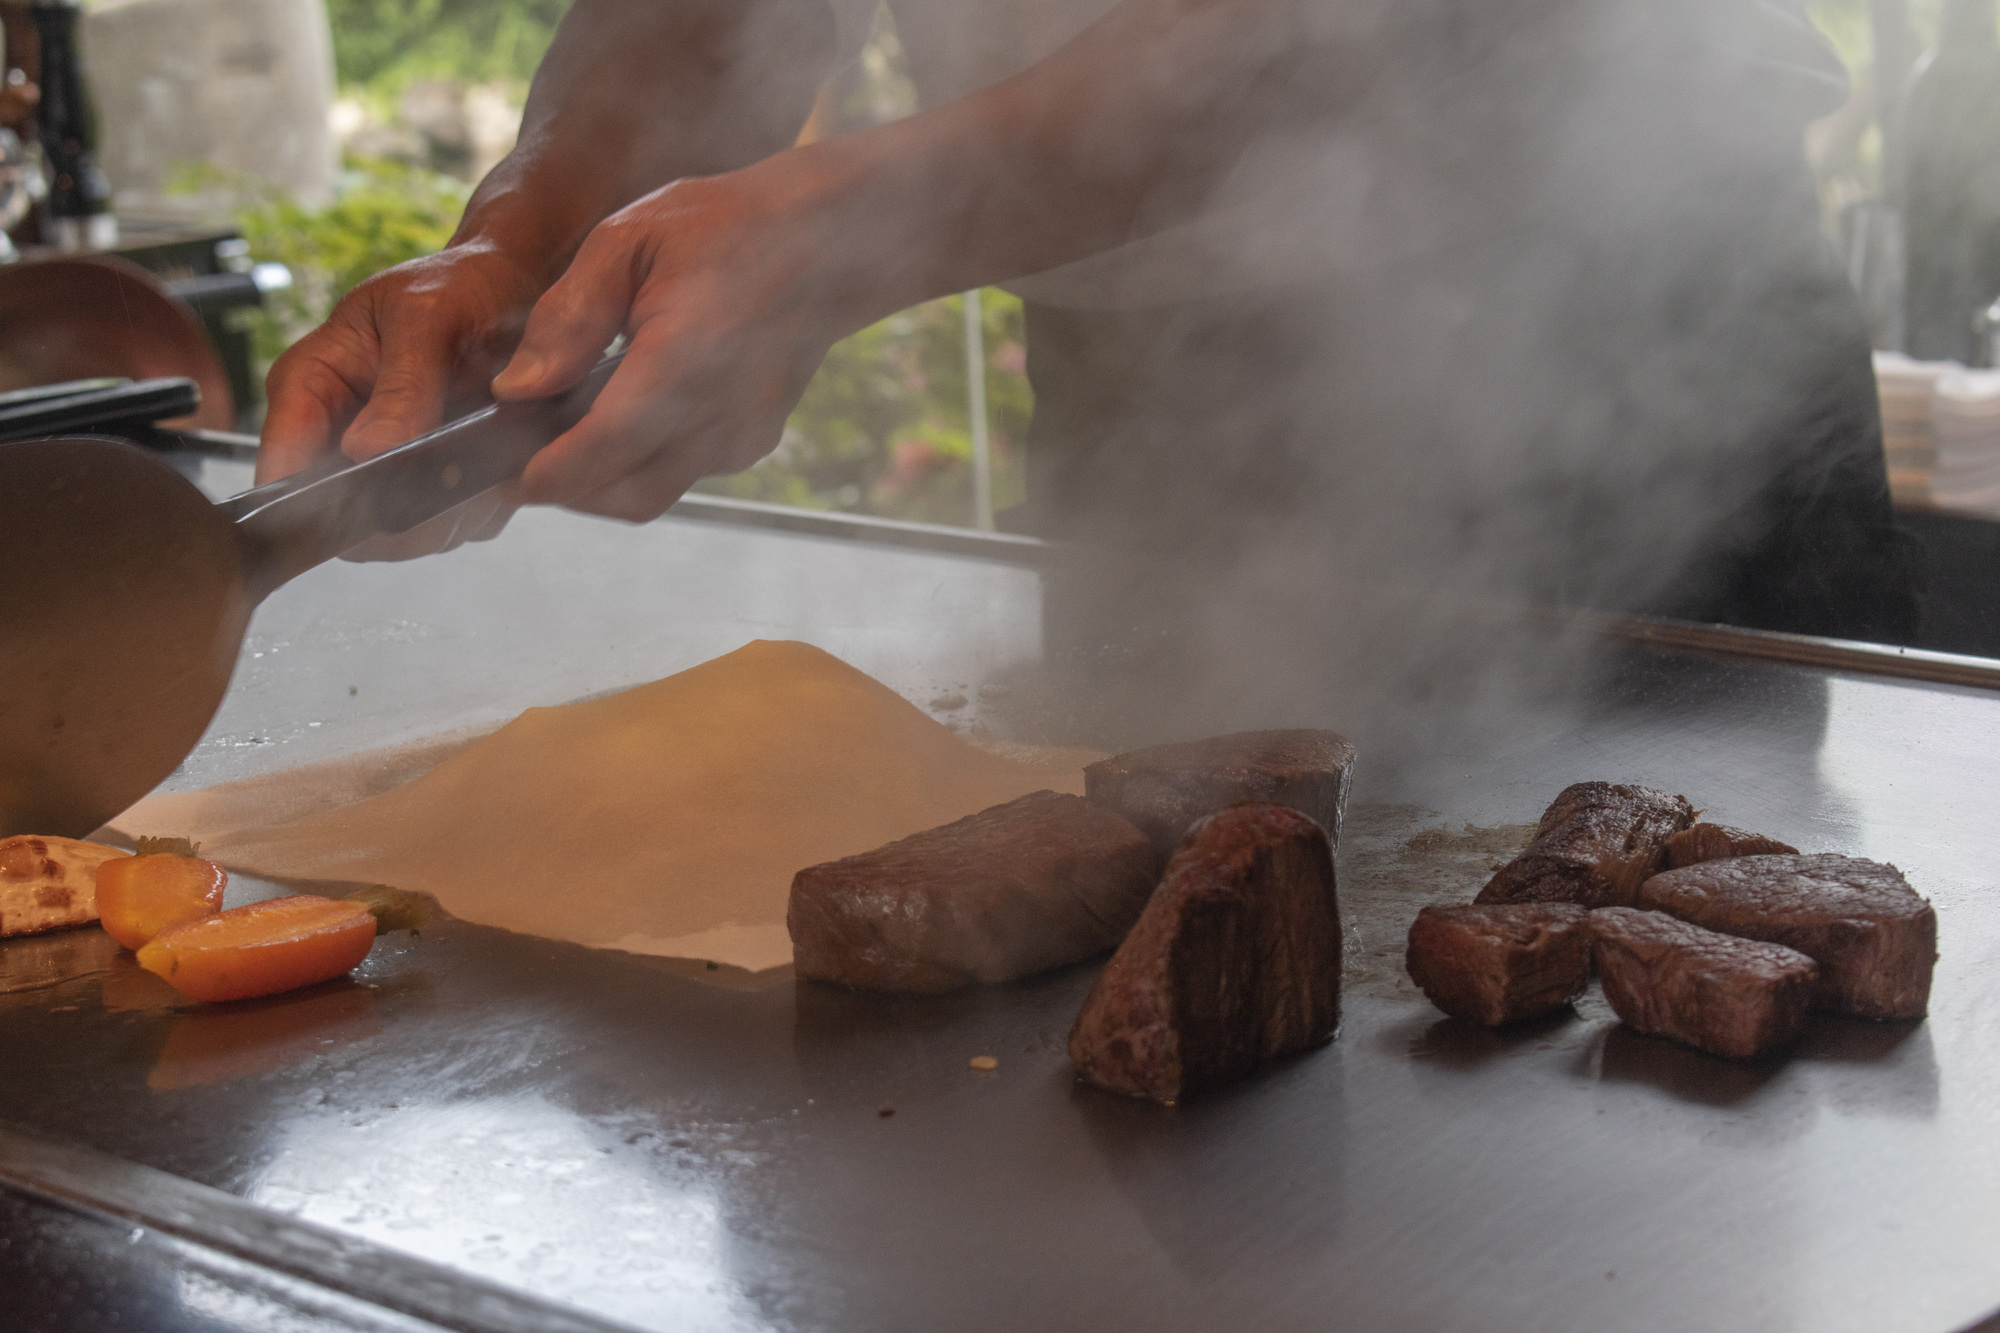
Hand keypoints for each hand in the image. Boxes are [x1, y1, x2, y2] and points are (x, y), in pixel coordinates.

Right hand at [258, 240, 543, 558]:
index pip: (282, 468)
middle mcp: (338, 435)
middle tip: (456, 484)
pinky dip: (480, 508)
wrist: (513, 290)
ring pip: (401, 536)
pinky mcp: (433, 486)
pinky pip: (451, 527)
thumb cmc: (459, 286)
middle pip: (342, 521)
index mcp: (310, 387)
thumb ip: (402, 384)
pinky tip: (502, 468)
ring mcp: (385, 467)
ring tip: (487, 465)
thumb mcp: (427, 317)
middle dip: (400, 515)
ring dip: (449, 514)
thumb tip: (368, 451)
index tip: (376, 499)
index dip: (317, 501)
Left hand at [490, 164, 849, 521]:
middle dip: (567, 489)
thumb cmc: (725, 227)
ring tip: (567, 432)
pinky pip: (685, 473)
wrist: (827, 241)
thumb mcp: (625, 241)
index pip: (599, 454)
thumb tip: (516, 390)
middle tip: (523, 455)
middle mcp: (719, 417)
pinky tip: (625, 412)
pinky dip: (644, 460)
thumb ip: (566, 317)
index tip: (501, 472)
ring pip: (654, 493)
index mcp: (681, 365)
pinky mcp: (753, 442)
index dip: (543, 476)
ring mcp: (742, 436)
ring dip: (603, 478)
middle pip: (624, 495)